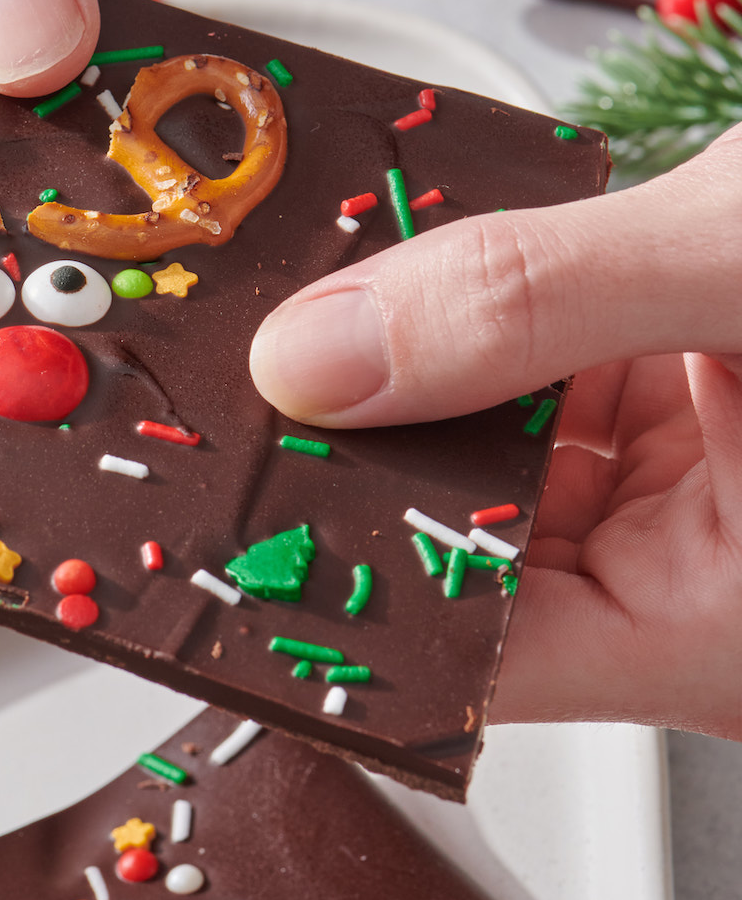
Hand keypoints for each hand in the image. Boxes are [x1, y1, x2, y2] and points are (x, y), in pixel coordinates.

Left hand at [250, 127, 741, 740]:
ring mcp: (691, 486)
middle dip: (351, 435)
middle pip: (461, 532)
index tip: (208, 506)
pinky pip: (549, 368)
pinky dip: (485, 306)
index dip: (329, 590)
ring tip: (289, 276)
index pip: (468, 656)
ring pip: (495, 439)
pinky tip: (410, 243)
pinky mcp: (692, 398)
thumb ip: (535, 301)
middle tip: (216, 350)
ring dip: (410, 355)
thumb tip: (321, 354)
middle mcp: (694, 577)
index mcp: (719, 632)